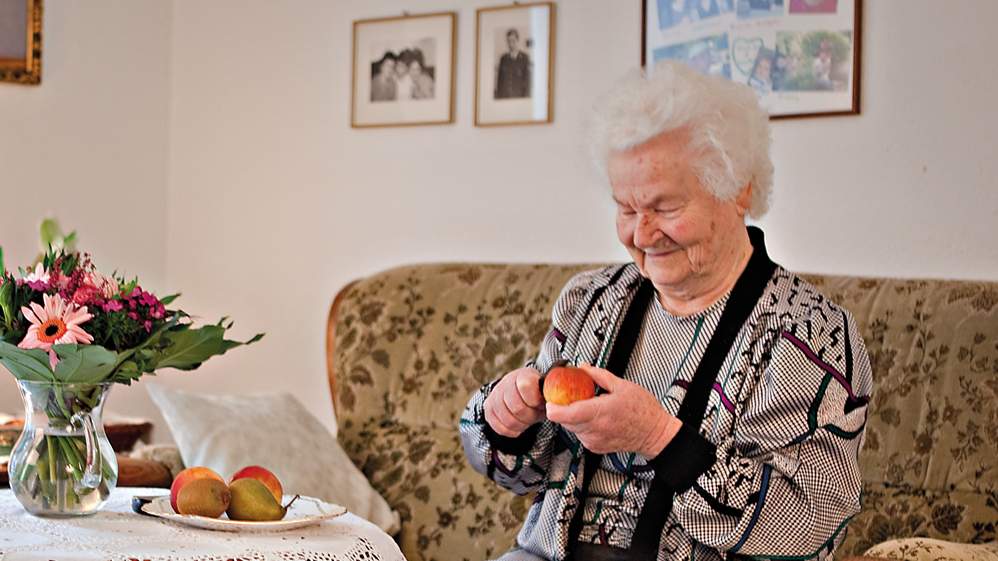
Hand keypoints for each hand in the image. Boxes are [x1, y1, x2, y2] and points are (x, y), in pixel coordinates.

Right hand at [484, 367, 545, 437]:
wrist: (521, 394)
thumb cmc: (537, 395)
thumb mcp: (546, 392)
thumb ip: (549, 395)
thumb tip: (553, 406)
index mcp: (523, 375)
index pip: (526, 386)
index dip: (534, 400)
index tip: (540, 403)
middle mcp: (505, 383)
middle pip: (517, 408)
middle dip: (530, 416)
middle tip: (535, 414)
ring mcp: (494, 396)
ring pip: (508, 420)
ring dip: (522, 425)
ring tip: (528, 419)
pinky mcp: (488, 410)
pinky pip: (501, 428)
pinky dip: (513, 431)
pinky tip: (519, 424)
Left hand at [545, 363, 680, 457]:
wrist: (655, 434)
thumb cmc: (644, 412)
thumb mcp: (622, 385)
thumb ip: (598, 375)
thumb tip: (583, 367)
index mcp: (600, 412)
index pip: (565, 414)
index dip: (553, 406)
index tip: (552, 398)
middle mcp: (594, 430)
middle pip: (564, 420)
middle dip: (565, 407)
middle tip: (573, 396)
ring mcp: (594, 441)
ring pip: (571, 427)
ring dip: (574, 416)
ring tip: (590, 407)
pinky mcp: (595, 447)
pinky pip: (580, 434)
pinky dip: (582, 425)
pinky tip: (596, 418)